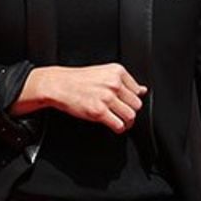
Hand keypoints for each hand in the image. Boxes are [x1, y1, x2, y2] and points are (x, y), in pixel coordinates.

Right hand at [17, 64, 145, 132]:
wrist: (57, 85)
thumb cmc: (76, 79)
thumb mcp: (102, 73)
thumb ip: (123, 81)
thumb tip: (142, 90)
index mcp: (117, 71)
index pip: (138, 90)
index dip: (131, 99)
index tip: (125, 102)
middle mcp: (114, 83)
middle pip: (136, 104)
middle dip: (130, 111)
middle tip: (121, 113)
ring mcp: (107, 98)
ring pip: (130, 116)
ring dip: (126, 122)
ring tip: (119, 121)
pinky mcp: (99, 112)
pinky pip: (119, 125)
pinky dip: (118, 128)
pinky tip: (112, 125)